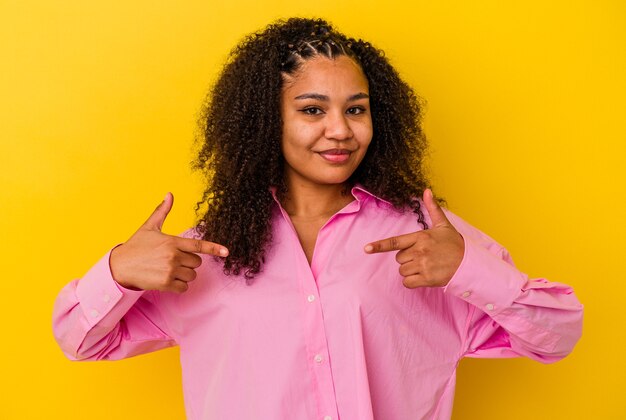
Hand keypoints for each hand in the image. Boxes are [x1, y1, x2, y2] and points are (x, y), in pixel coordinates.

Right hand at [110, 192, 228, 292]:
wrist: (119, 266)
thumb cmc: (136, 246)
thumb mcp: (149, 227)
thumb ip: (162, 211)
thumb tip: (169, 194)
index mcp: (172, 241)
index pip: (198, 246)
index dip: (214, 249)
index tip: (226, 252)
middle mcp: (173, 256)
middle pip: (197, 262)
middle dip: (188, 262)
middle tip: (173, 259)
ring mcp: (170, 271)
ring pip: (192, 276)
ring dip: (184, 274)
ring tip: (169, 269)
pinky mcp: (165, 284)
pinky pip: (184, 287)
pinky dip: (179, 285)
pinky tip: (167, 280)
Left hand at [364, 189, 463, 287]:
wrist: (469, 263)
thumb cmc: (454, 244)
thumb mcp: (443, 225)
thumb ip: (432, 208)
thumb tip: (426, 190)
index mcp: (421, 237)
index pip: (395, 242)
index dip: (379, 246)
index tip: (366, 249)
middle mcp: (420, 251)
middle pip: (398, 258)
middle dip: (407, 259)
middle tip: (424, 256)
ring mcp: (423, 265)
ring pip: (402, 271)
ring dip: (411, 271)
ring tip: (426, 266)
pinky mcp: (427, 279)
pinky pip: (408, 282)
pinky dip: (412, 281)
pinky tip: (424, 276)